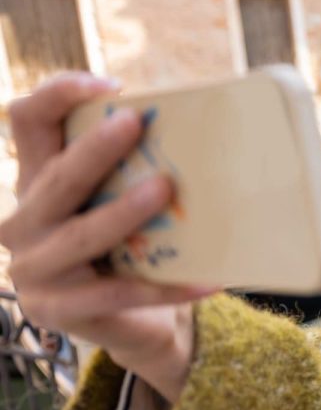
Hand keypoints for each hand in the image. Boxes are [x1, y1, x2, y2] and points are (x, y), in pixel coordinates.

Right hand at [0, 72, 215, 402]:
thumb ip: (134, 167)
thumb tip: (197, 123)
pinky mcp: (59, 311)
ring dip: (123, 211)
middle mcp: (24, 222)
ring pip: (83, 235)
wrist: (132, 323)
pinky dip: (167, 287)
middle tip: (135, 124)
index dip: (59, 94)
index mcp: (36, 181)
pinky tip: (208, 280)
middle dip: (95, 150)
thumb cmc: (130, 248)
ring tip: (164, 190)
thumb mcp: (118, 200)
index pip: (27, 121)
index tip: (111, 86)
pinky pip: (120, 293)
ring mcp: (35, 270)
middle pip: (56, 178)